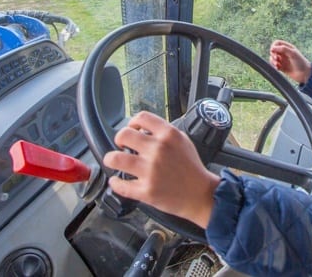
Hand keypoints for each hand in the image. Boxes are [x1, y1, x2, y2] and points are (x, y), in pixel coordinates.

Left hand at [103, 111, 219, 227]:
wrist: (201, 194)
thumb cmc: (192, 168)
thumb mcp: (183, 141)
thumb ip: (164, 132)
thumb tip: (142, 129)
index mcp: (169, 135)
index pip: (141, 117)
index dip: (132, 122)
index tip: (131, 129)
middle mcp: (158, 150)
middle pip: (124, 135)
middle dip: (119, 140)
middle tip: (121, 145)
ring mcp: (151, 171)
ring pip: (115, 159)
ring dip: (110, 159)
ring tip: (113, 161)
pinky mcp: (146, 191)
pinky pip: (120, 184)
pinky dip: (115, 182)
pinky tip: (117, 181)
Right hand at [269, 39, 311, 83]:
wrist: (304, 74)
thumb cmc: (301, 62)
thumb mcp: (293, 53)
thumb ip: (283, 49)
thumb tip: (272, 48)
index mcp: (288, 47)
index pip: (277, 43)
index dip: (274, 46)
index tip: (274, 51)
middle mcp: (284, 53)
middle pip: (273, 50)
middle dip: (273, 54)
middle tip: (277, 58)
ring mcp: (283, 60)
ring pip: (272, 58)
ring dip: (272, 61)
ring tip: (277, 65)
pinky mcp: (281, 67)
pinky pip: (274, 65)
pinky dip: (274, 66)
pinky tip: (278, 68)